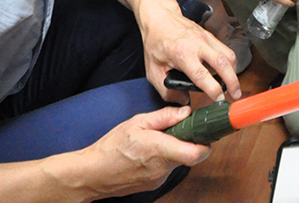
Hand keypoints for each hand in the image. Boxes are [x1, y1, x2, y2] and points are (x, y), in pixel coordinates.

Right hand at [80, 105, 210, 199]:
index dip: (206, 143)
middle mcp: (163, 168)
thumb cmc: (111, 148)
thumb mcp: (137, 122)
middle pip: (190, 156)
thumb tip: (186, 112)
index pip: (197, 153)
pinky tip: (149, 153)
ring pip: (178, 162)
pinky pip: (167, 169)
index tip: (204, 132)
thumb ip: (164, 116)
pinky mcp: (154, 185)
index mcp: (160, 149)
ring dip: (175, 150)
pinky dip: (164, 159)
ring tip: (157, 140)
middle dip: (189, 142)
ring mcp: (159, 179)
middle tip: (178, 130)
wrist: (92, 173)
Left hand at [139, 6, 240, 102]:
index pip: (202, 75)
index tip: (218, 99)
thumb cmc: (156, 42)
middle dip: (233, 82)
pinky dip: (230, 63)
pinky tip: (226, 72)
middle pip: (223, 63)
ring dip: (234, 72)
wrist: (160, 18)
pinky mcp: (210, 36)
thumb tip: (183, 100)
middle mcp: (198, 45)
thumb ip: (166, 90)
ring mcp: (206, 38)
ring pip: (229, 55)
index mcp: (182, 54)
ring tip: (233, 85)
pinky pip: (226, 49)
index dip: (213, 90)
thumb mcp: (153, 71)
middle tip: (235, 95)